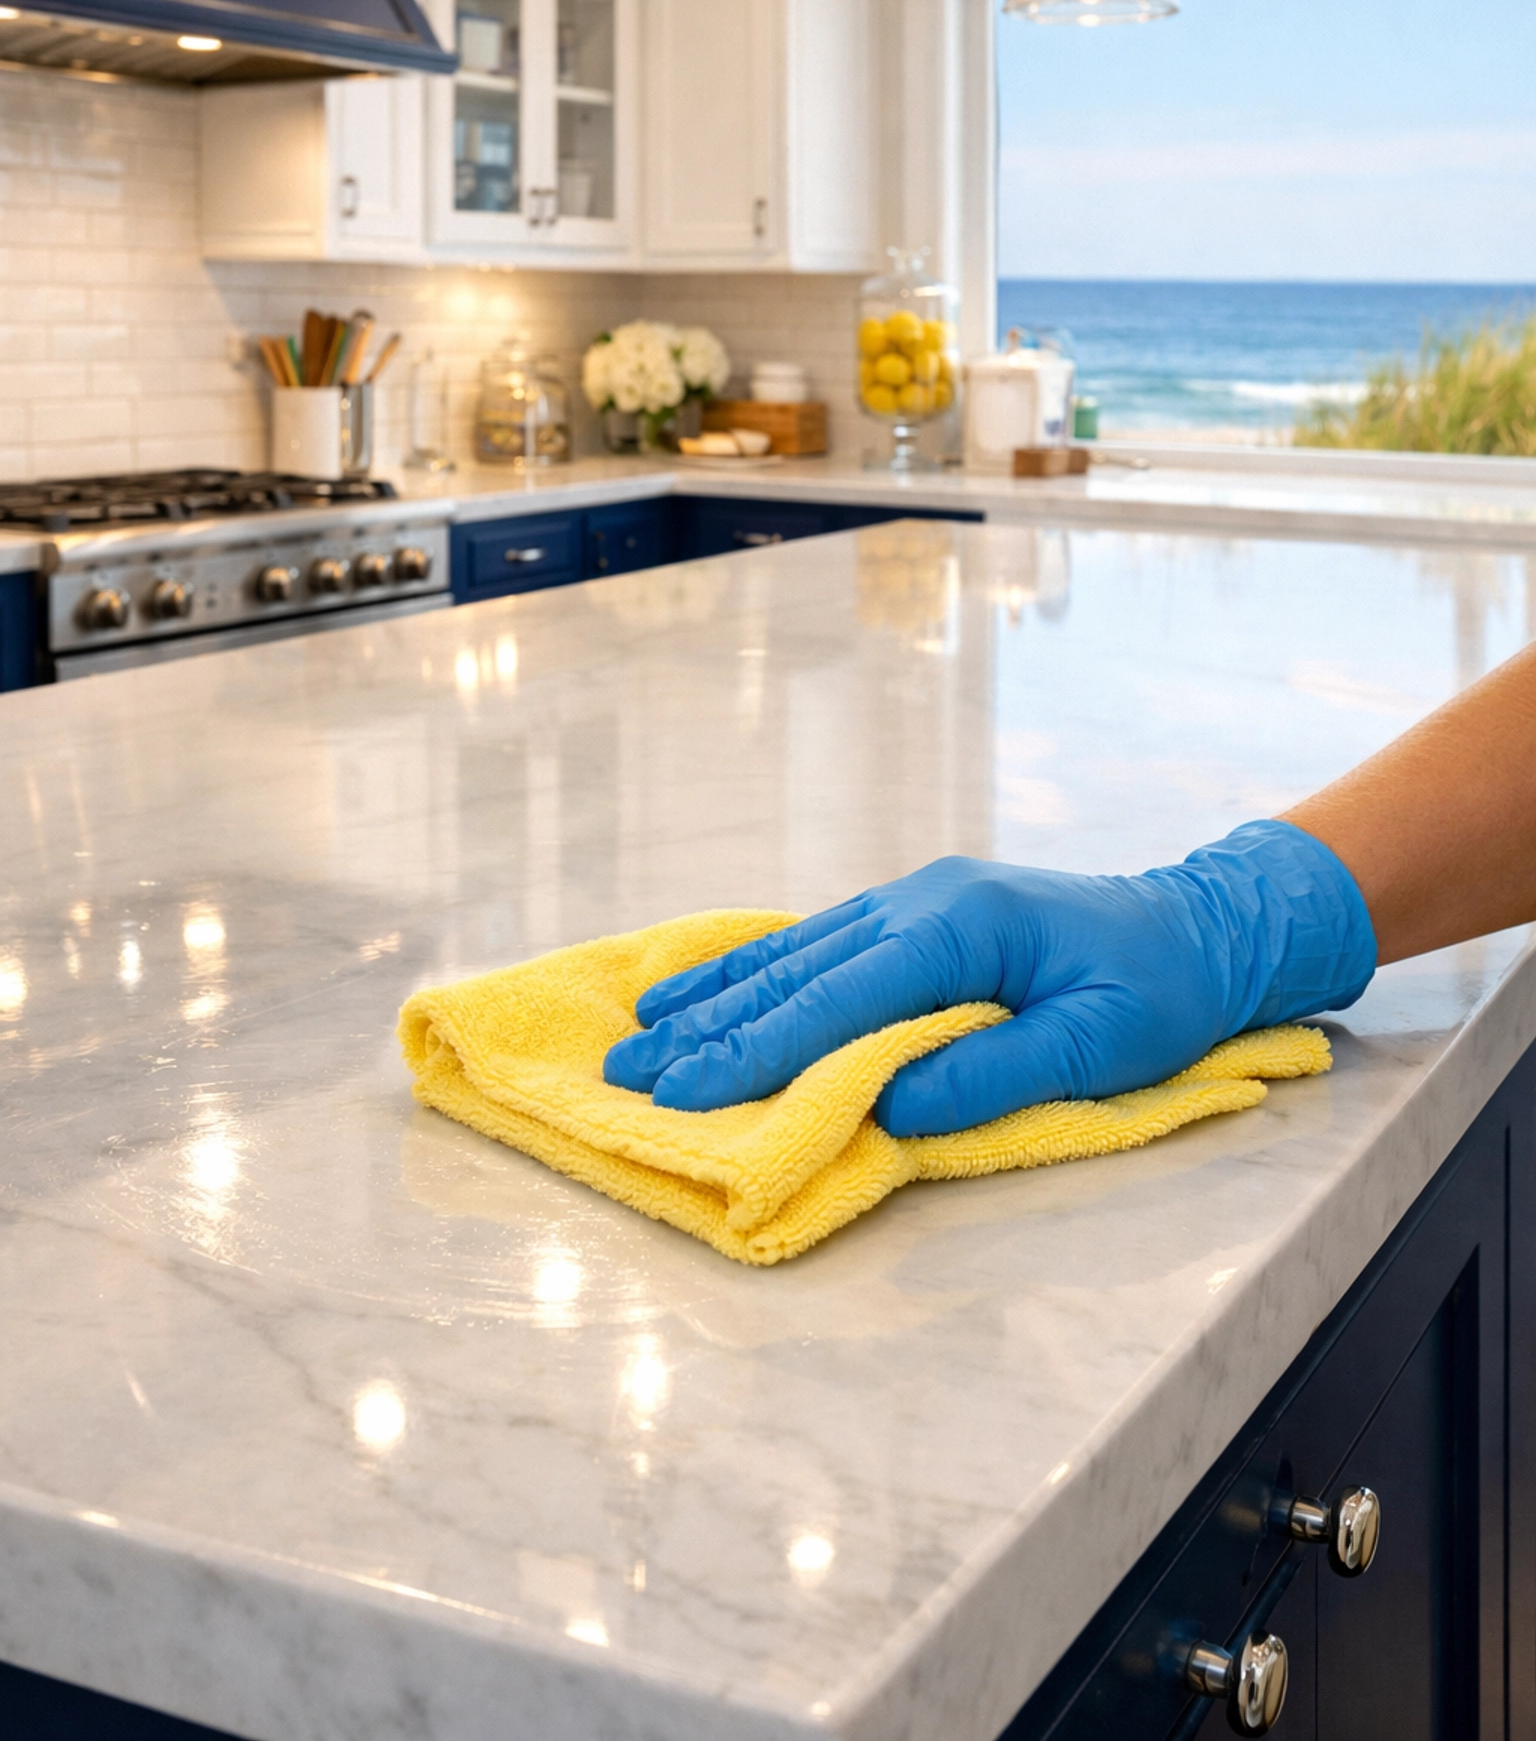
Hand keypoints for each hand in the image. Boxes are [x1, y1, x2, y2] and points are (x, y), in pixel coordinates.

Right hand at [602, 822, 1375, 1134]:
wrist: (1199, 924)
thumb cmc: (1160, 989)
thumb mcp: (1102, 1043)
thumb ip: (995, 1071)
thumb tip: (890, 1104)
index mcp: (965, 926)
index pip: (843, 997)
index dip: (761, 1049)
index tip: (686, 1092)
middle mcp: (923, 901)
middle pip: (801, 973)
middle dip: (713, 1031)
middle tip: (629, 1078)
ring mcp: (915, 901)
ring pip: (797, 954)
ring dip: (718, 1000)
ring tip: (641, 1037)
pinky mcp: (916, 917)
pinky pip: (819, 944)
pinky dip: (757, 972)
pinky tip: (709, 991)